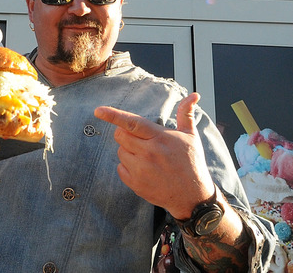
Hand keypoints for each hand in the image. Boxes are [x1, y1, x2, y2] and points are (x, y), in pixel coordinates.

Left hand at [94, 93, 215, 219]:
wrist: (193, 196)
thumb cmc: (191, 162)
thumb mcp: (191, 136)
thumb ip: (185, 113)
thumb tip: (194, 95)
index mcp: (160, 138)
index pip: (132, 122)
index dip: (114, 115)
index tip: (98, 111)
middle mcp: (149, 153)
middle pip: (120, 135)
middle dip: (125, 133)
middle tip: (140, 139)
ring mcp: (141, 170)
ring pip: (120, 151)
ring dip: (128, 150)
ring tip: (146, 156)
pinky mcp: (136, 184)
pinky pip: (120, 168)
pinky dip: (127, 166)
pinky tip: (143, 169)